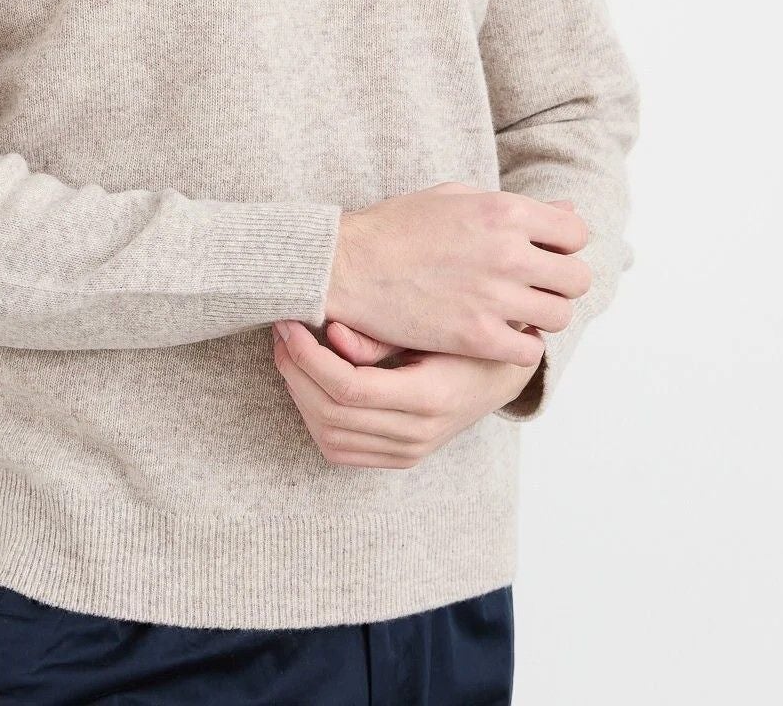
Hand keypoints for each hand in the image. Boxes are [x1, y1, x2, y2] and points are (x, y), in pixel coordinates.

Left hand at [271, 316, 542, 467]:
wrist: (501, 374)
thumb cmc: (467, 336)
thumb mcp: (434, 324)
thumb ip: (381, 336)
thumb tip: (331, 333)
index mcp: (430, 398)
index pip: (349, 389)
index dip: (309, 358)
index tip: (290, 324)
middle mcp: (417, 435)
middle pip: (331, 415)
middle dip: (295, 371)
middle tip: (281, 331)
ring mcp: (408, 452)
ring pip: (329, 438)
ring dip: (299, 394)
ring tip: (290, 353)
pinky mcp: (399, 457)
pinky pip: (341, 451)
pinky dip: (314, 417)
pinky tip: (307, 381)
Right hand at [326, 184, 585, 367]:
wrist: (345, 265)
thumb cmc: (396, 227)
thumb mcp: (456, 197)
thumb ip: (513, 205)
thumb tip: (568, 208)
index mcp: (504, 210)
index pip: (576, 232)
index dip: (563, 245)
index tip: (543, 254)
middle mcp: (508, 252)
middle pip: (576, 278)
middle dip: (560, 282)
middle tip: (534, 287)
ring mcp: (494, 296)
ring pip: (559, 316)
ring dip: (542, 315)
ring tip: (515, 312)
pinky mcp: (476, 335)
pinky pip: (529, 350)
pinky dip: (520, 346)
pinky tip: (499, 336)